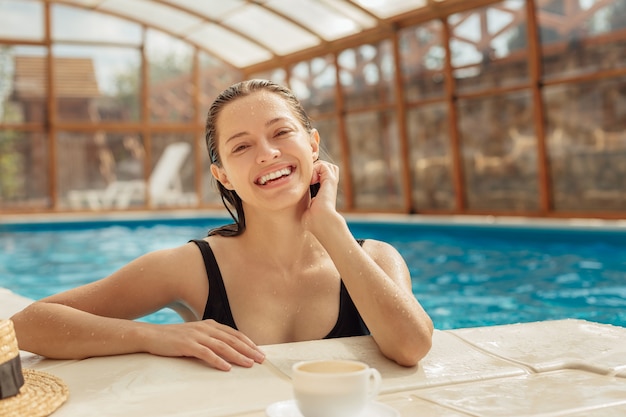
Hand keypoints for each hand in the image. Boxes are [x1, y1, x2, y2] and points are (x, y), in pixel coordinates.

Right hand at [143, 320, 264, 370]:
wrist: (152, 335)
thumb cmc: (175, 338)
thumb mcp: (197, 335)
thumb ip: (211, 339)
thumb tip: (228, 350)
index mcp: (210, 325)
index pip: (234, 334)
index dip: (248, 343)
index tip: (259, 352)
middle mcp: (206, 328)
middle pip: (232, 340)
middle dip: (248, 350)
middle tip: (261, 359)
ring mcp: (197, 336)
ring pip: (222, 346)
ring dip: (237, 356)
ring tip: (249, 364)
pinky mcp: (187, 345)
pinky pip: (206, 353)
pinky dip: (217, 361)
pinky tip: (226, 367)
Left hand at [303, 160, 342, 235]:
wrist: (322, 221)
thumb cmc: (313, 220)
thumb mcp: (307, 208)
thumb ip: (305, 201)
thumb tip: (296, 199)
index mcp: (325, 191)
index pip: (323, 176)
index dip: (313, 175)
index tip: (305, 184)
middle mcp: (330, 186)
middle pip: (328, 168)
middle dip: (316, 169)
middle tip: (308, 180)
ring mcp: (331, 183)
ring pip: (327, 165)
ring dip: (316, 168)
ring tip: (310, 180)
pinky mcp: (330, 181)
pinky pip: (324, 166)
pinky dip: (316, 169)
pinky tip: (311, 181)